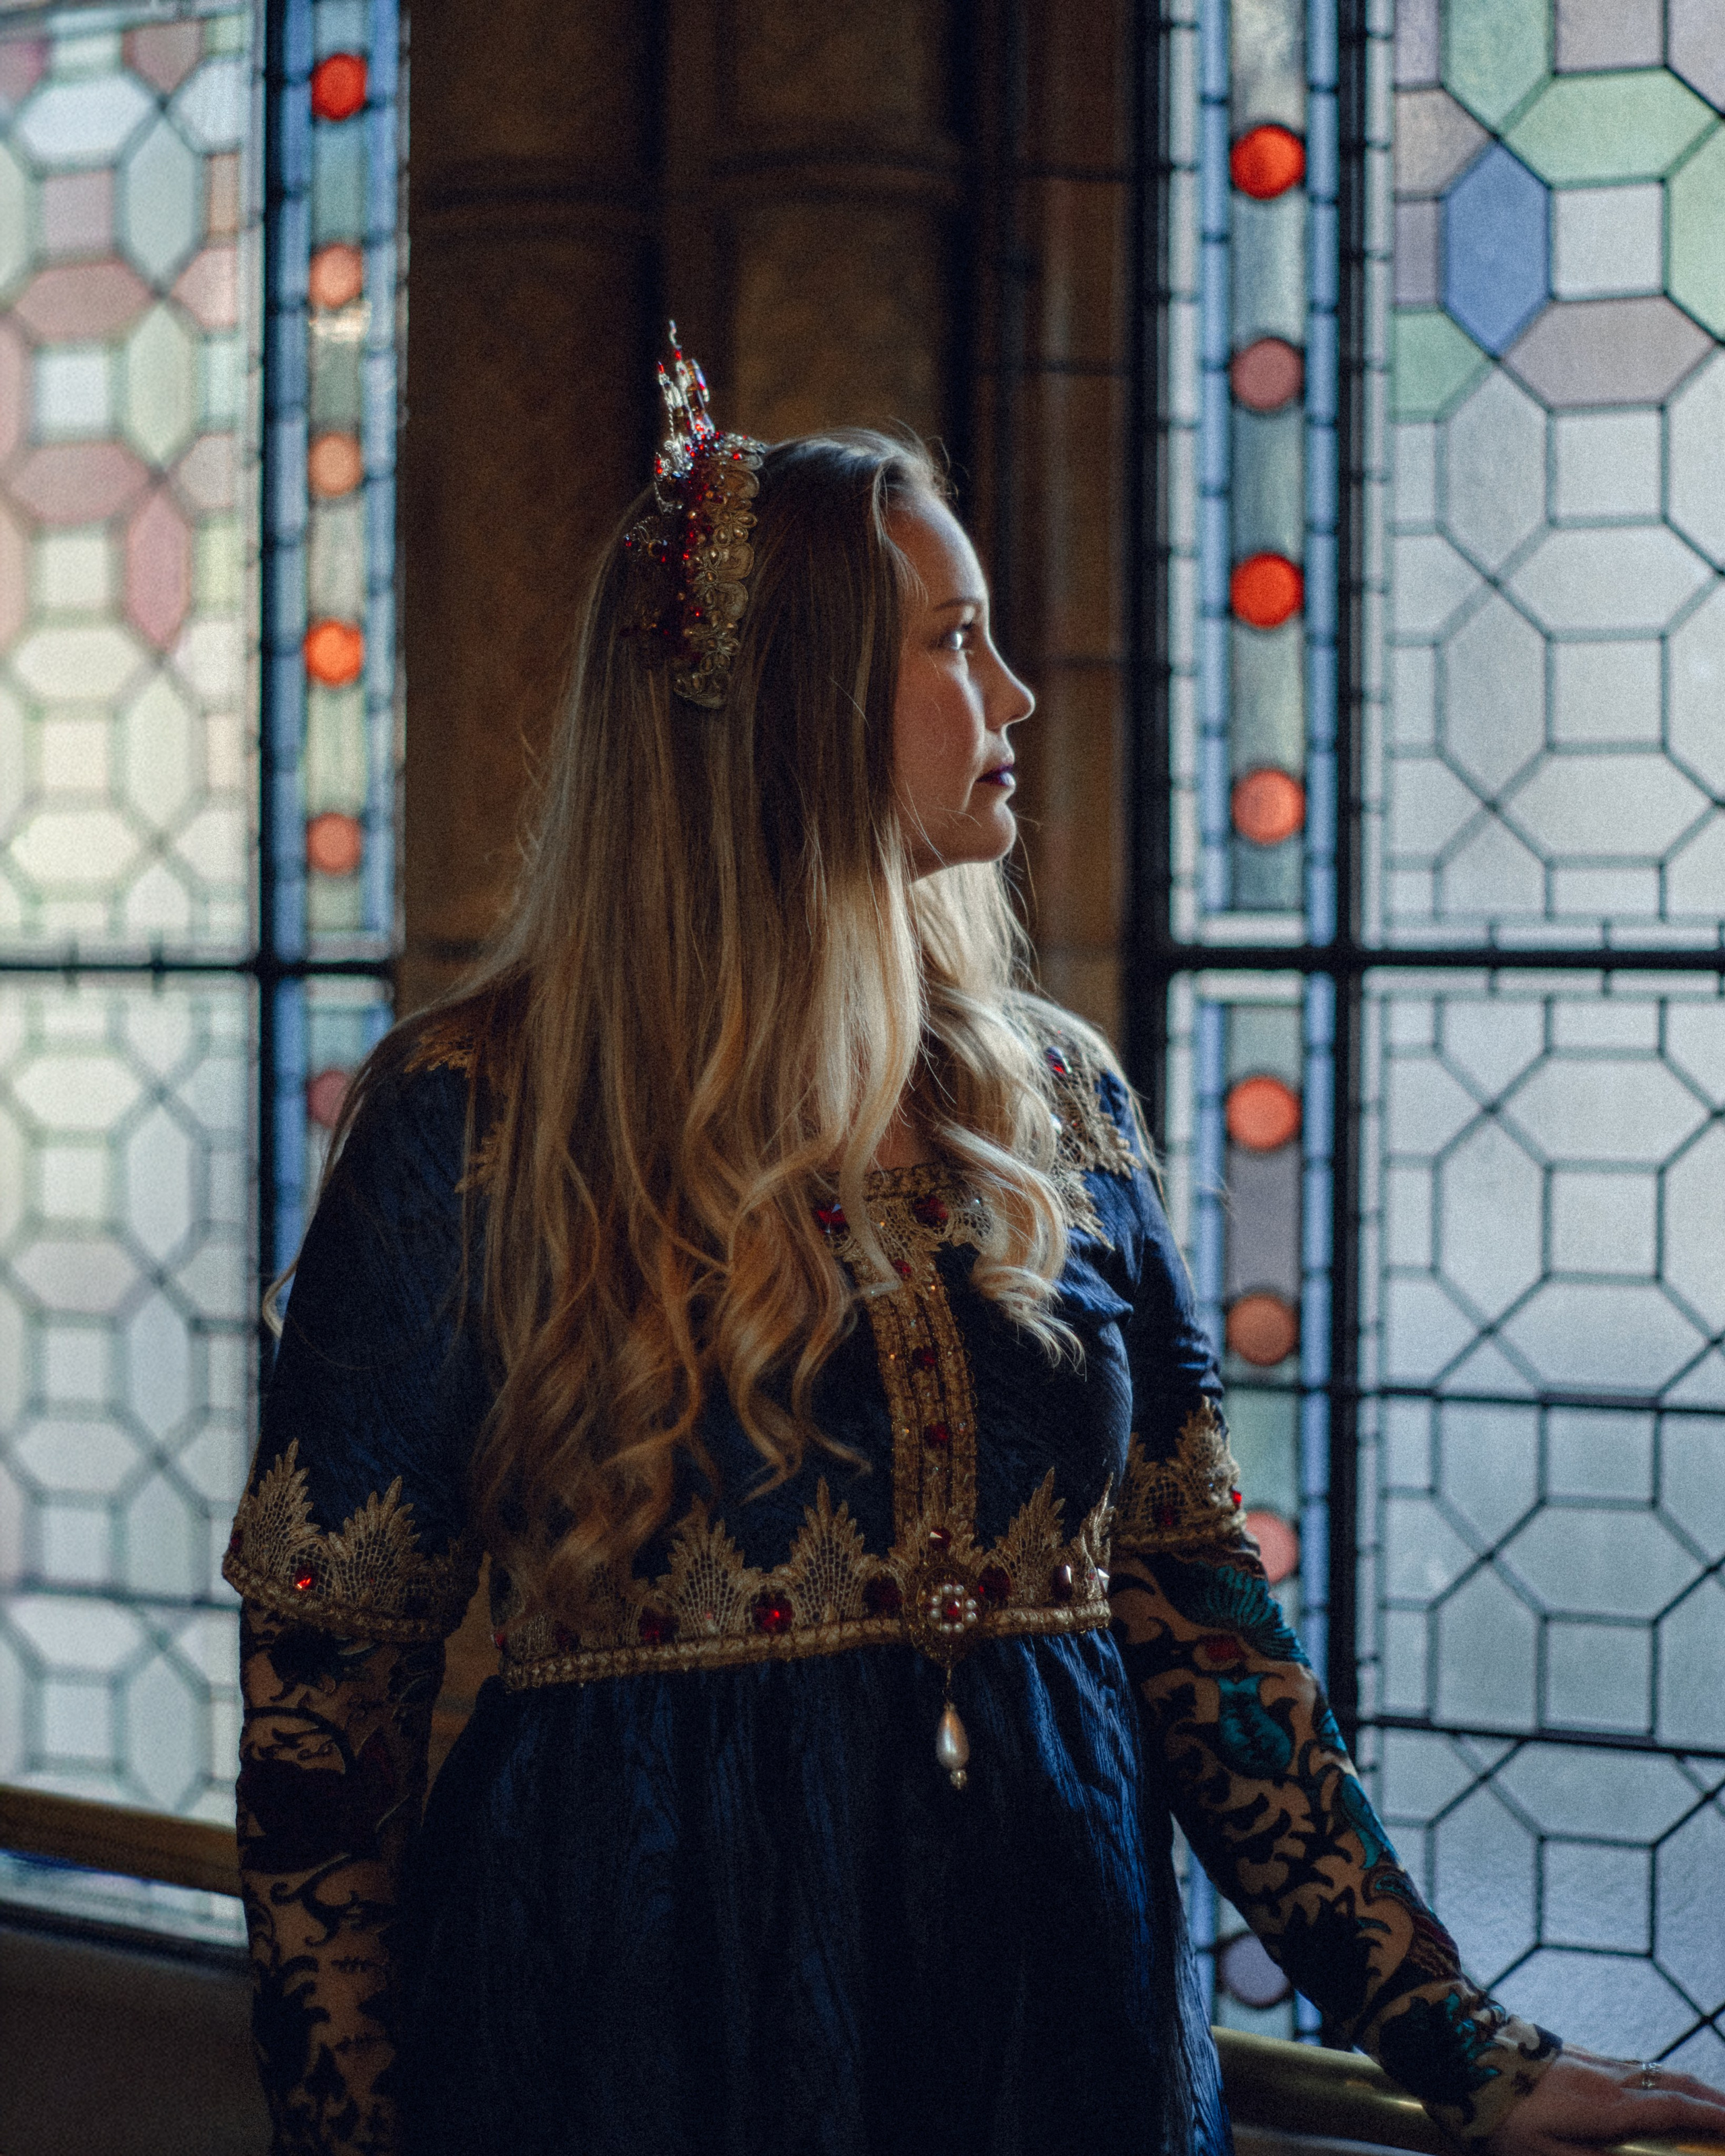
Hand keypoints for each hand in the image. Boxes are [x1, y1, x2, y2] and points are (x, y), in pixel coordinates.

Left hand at [1485, 2049, 1724, 2155]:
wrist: (1458, 2049)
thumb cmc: (1499, 2113)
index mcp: (1609, 2105)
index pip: (1677, 2109)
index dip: (1715, 2118)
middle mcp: (1609, 2077)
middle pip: (1676, 2084)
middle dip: (1715, 2100)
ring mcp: (1593, 2061)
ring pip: (1657, 2072)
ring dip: (1691, 2089)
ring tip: (1713, 2107)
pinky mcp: (1577, 2054)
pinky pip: (1634, 2067)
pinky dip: (1662, 2080)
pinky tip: (1659, 2092)